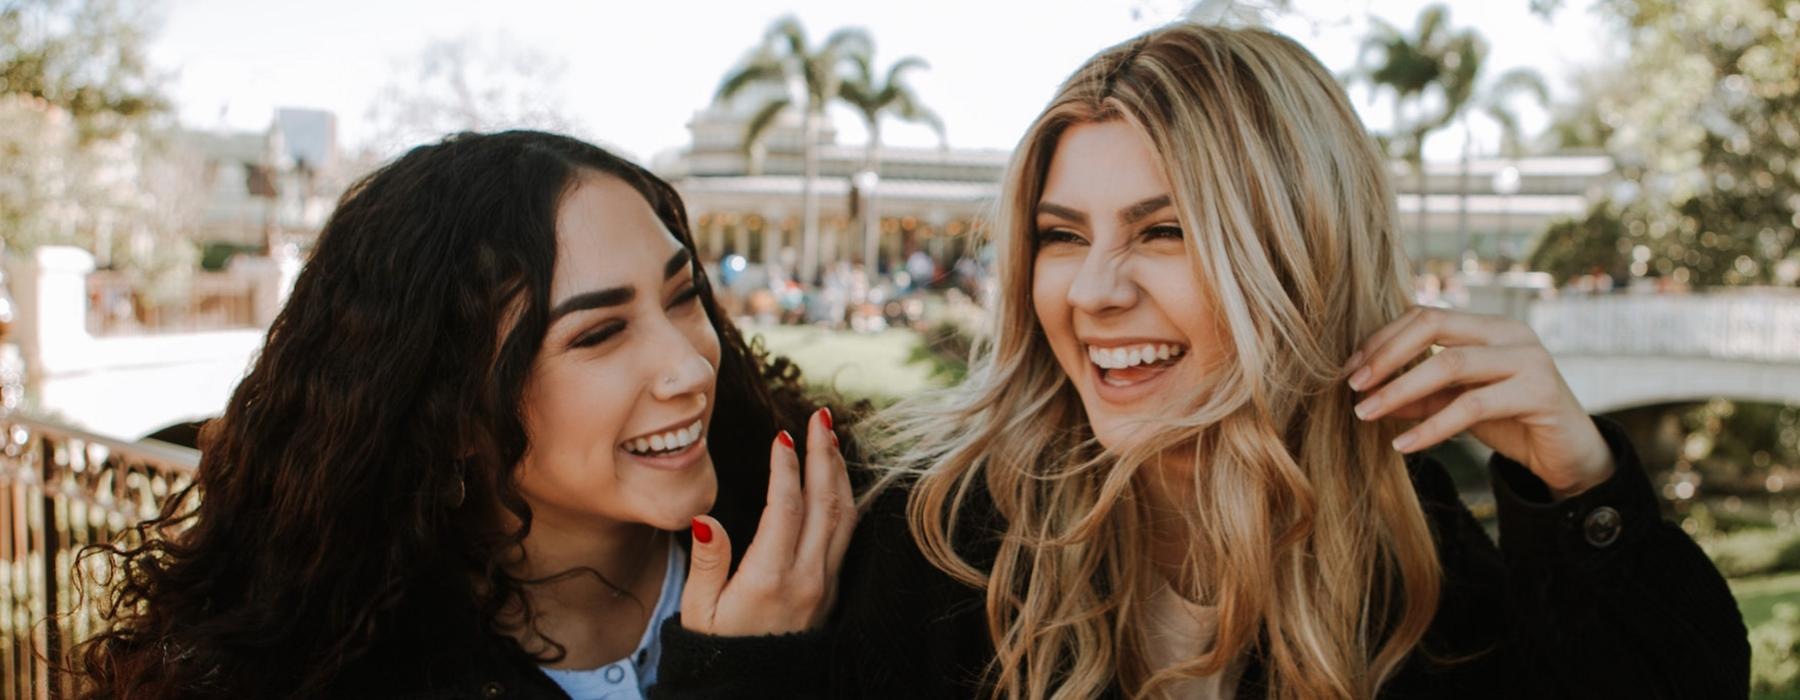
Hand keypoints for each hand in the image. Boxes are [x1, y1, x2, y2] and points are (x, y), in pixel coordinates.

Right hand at [680, 408, 855, 635]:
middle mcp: (806, 577)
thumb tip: (705, 518)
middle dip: (823, 454)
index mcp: (769, 578)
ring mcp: (825, 584)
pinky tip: (837, 482)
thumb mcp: (699, 611)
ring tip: (830, 439)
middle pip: (825, 503)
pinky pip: (847, 536)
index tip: (781, 435)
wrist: (753, 690)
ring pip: (844, 517)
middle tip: (820, 417)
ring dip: (839, 473)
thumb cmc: (718, 649)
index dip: (785, 467)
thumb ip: (707, 563)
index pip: (785, 507)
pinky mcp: (832, 591)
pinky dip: (845, 500)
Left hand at [1345, 306, 1613, 499]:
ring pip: (1449, 363)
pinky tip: (1403, 445)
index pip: (1424, 315)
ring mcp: (1529, 358)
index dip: (1382, 339)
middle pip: (1434, 324)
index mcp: (1487, 326)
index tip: (1349, 370)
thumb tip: (1366, 394)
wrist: (1569, 455)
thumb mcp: (1455, 404)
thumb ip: (1418, 395)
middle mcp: (1509, 332)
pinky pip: (1472, 406)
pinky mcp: (1539, 393)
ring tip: (1365, 415)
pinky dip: (1431, 427)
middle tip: (1352, 386)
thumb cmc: (1511, 421)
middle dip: (1385, 355)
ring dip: (1400, 390)